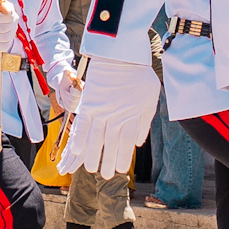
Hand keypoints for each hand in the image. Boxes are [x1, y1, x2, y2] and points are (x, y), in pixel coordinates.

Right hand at [59, 54, 157, 174]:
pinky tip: (78, 150)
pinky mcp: (89, 102)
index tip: (118, 170)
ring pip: (95, 138)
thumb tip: (137, 143)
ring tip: (90, 168)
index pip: (126, 143)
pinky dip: (79, 137)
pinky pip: (82, 123)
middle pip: (110, 144)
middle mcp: (116, 115)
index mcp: (132, 115)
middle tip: (104, 175)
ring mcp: (101, 109)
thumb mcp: (150, 98)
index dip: (121, 158)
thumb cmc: (139, 74)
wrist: (122, 53)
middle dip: (106, 161)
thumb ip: (144, 122)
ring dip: (92, 155)